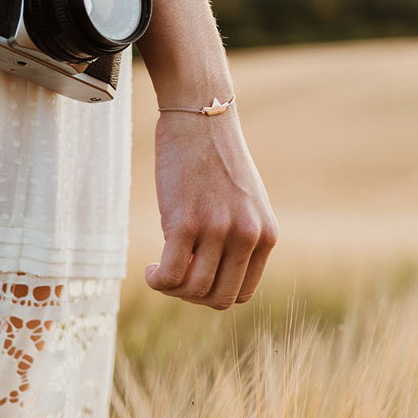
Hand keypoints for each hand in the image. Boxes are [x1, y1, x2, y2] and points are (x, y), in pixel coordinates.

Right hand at [144, 109, 277, 308]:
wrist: (200, 118)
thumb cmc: (216, 161)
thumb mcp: (244, 203)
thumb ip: (240, 239)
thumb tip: (211, 280)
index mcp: (266, 235)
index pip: (244, 292)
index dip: (215, 294)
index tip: (196, 278)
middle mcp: (247, 236)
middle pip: (219, 298)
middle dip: (192, 297)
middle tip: (174, 278)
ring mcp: (218, 230)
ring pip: (193, 291)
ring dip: (172, 290)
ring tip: (160, 272)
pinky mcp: (185, 223)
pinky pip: (171, 276)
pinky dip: (157, 281)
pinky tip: (151, 270)